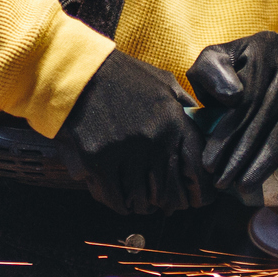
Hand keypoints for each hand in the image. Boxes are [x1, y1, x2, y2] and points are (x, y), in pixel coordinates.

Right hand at [55, 50, 207, 214]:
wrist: (78, 72)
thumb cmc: (120, 76)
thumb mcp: (162, 81)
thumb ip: (183, 103)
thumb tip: (199, 119)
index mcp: (172, 122)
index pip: (192, 168)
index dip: (189, 187)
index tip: (183, 194)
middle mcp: (153, 139)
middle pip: (165, 188)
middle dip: (160, 199)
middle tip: (154, 201)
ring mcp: (126, 151)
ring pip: (140, 197)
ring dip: (138, 204)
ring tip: (136, 203)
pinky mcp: (98, 160)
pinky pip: (113, 197)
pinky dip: (117, 203)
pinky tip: (118, 200)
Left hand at [186, 32, 277, 192]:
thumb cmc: (240, 69)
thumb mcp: (217, 60)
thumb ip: (210, 71)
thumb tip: (232, 96)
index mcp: (264, 50)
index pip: (244, 102)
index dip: (226, 136)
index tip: (210, 163)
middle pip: (265, 120)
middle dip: (241, 156)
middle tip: (223, 182)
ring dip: (265, 164)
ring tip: (244, 185)